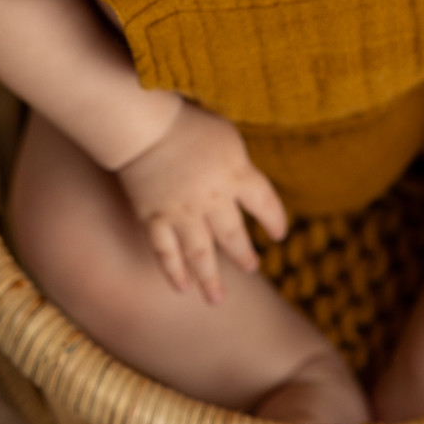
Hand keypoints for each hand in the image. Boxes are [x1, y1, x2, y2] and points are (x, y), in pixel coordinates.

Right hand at [114, 101, 287, 303]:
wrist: (144, 126)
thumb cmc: (187, 123)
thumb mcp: (227, 136)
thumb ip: (240, 165)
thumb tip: (248, 181)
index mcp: (237, 175)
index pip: (266, 204)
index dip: (275, 220)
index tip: (279, 234)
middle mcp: (213, 200)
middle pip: (234, 237)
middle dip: (244, 255)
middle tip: (251, 266)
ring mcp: (183, 213)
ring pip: (201, 255)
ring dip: (210, 280)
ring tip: (217, 300)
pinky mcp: (154, 218)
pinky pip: (166, 252)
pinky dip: (174, 272)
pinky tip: (182, 287)